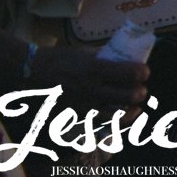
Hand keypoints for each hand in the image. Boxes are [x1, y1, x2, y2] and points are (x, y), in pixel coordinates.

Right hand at [26, 45, 148, 111]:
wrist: (31, 74)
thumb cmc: (58, 59)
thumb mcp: (84, 53)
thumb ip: (103, 57)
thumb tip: (122, 57)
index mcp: (96, 69)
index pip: (132, 74)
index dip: (143, 73)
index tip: (144, 72)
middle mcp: (93, 89)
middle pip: (130, 96)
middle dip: (140, 93)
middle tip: (141, 89)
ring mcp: (84, 105)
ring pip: (118, 114)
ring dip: (132, 111)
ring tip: (136, 107)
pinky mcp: (76, 116)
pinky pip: (100, 123)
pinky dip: (113, 121)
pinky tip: (119, 117)